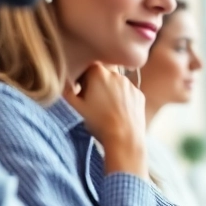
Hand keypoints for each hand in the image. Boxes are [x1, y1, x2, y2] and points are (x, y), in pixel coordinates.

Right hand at [64, 63, 147, 177]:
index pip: (87, 68)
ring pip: (116, 84)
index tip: (81, 91)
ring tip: (107, 109)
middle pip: (102, 75)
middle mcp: (116, 74)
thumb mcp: (77, 106)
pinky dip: (123, 99)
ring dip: (110, 91)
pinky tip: (118, 112)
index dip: (82, 79)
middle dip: (96, 84)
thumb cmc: (98, 122)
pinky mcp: (140, 94)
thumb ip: (68, 91)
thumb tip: (65, 83)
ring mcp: (130, 84)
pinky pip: (128, 93)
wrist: (124, 138)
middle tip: (93, 102)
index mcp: (98, 73)